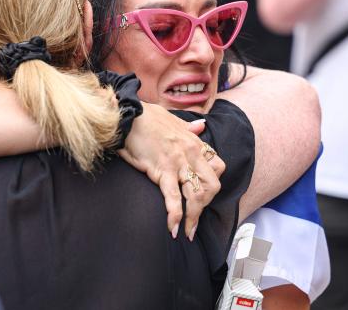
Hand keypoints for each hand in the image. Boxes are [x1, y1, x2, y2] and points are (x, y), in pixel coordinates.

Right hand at [117, 102, 224, 240]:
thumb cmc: (147, 116)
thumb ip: (189, 126)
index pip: (218, 168)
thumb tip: (201, 126)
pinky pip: (173, 197)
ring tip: (186, 233)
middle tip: (194, 217)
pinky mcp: (161, 170)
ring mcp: (178, 163)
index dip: (212, 183)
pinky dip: (175, 216)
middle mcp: (191, 154)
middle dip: (205, 205)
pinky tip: (172, 228)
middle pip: (212, 186)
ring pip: (196, 195)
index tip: (202, 195)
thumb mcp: (173, 119)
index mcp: (194, 143)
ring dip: (193, 219)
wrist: (129, 114)